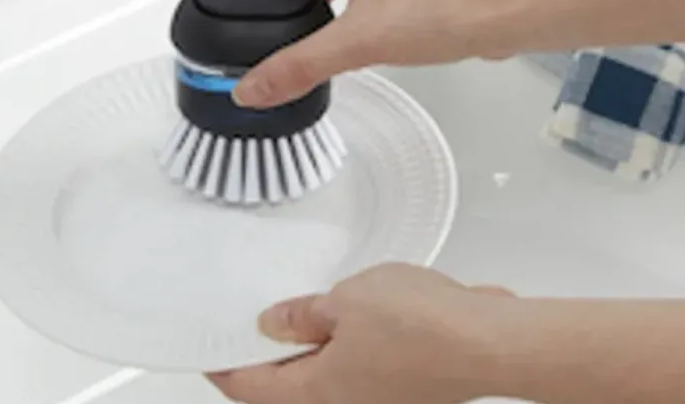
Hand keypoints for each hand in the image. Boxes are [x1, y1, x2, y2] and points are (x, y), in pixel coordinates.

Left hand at [207, 263, 518, 403]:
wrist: (489, 341)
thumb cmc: (419, 324)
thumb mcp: (344, 301)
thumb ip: (304, 314)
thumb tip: (274, 323)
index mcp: (320, 392)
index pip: (253, 387)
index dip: (225, 367)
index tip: (207, 352)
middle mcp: (346, 403)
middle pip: (287, 386)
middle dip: (265, 357)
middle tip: (246, 325)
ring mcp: (377, 396)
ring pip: (324, 374)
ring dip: (305, 347)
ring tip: (293, 312)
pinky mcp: (403, 383)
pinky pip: (356, 364)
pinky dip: (340, 342)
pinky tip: (343, 312)